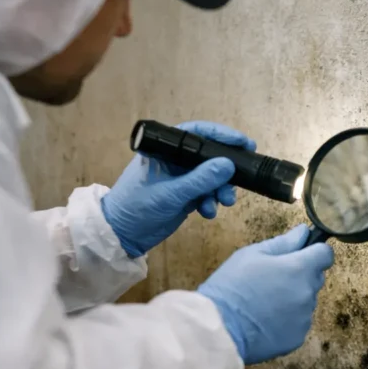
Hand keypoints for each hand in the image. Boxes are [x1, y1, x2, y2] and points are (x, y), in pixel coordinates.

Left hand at [101, 121, 255, 257]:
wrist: (122, 235)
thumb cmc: (137, 206)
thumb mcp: (171, 193)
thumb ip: (200, 179)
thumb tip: (229, 164)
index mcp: (165, 149)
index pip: (197, 133)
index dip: (222, 135)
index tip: (244, 143)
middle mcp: (175, 160)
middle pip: (209, 157)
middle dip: (226, 170)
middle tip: (244, 177)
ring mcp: (181, 178)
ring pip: (211, 177)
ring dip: (220, 189)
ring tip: (225, 202)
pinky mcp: (184, 195)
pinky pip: (206, 193)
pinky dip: (210, 202)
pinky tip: (207, 212)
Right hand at [198, 225, 334, 364]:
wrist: (220, 327)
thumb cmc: (232, 285)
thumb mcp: (251, 255)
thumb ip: (283, 243)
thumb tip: (304, 232)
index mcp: (299, 268)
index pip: (325, 254)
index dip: (314, 252)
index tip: (301, 255)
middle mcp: (308, 292)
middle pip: (316, 278)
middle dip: (301, 275)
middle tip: (273, 279)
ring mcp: (305, 317)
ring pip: (307, 301)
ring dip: (294, 298)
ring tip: (265, 302)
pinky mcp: (298, 337)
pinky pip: (299, 322)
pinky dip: (288, 320)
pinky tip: (266, 320)